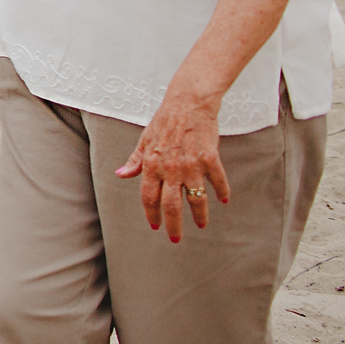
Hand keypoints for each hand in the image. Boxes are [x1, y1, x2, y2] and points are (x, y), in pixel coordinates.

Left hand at [115, 93, 229, 241]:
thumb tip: (121, 175)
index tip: (156, 226)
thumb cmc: (164, 122)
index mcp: (152, 165)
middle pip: (171, 205)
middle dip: (173, 225)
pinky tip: (223, 200)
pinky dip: (222, 192)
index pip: (149, 197)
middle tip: (175, 239)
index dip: (151, 214)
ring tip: (201, 225)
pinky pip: (218, 181)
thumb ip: (135, 161)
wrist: (188, 104)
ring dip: (199, 215)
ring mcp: (191, 165)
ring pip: (196, 199)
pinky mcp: (210, 158)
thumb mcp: (144, 140)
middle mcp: (170, 168)